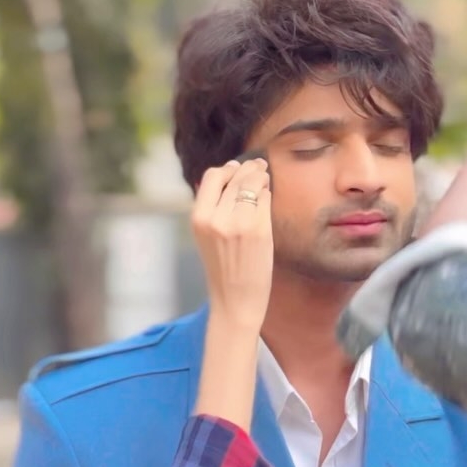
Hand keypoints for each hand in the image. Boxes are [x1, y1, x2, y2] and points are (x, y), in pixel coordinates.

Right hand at [192, 157, 272, 329]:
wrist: (235, 300)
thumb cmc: (224, 268)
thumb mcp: (206, 235)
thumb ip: (213, 207)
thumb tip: (229, 175)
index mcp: (199, 218)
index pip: (212, 176)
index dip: (227, 168)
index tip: (238, 167)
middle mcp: (217, 217)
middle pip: (235, 176)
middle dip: (249, 168)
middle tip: (259, 166)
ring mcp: (239, 222)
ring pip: (252, 183)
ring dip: (260, 177)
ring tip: (265, 178)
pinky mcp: (259, 229)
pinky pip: (265, 199)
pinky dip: (267, 195)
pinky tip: (267, 198)